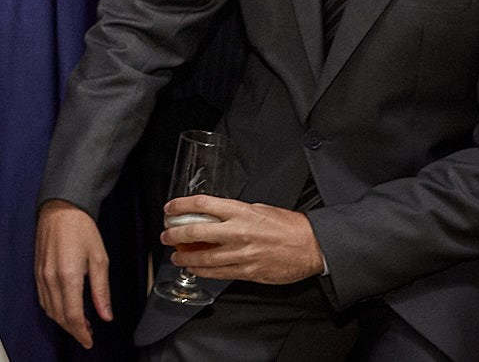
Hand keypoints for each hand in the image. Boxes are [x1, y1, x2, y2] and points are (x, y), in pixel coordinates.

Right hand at [35, 200, 112, 349]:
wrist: (60, 209)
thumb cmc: (81, 229)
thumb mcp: (99, 259)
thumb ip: (101, 290)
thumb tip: (105, 314)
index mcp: (68, 276)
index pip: (73, 315)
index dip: (81, 332)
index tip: (89, 340)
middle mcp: (51, 278)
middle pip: (59, 316)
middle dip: (73, 330)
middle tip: (87, 335)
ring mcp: (41, 274)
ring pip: (49, 309)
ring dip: (62, 321)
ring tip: (79, 323)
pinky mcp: (37, 270)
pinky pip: (42, 298)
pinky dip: (53, 309)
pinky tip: (64, 308)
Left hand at [162, 195, 324, 284]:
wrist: (312, 246)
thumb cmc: (289, 226)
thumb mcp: (258, 208)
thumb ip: (234, 212)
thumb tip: (213, 215)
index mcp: (240, 211)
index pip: (201, 204)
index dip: (180, 205)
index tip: (169, 208)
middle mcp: (238, 232)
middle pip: (195, 231)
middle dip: (175, 234)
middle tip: (166, 236)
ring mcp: (242, 254)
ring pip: (204, 258)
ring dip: (185, 258)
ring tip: (176, 256)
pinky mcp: (248, 271)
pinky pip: (219, 273)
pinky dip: (203, 271)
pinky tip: (195, 269)